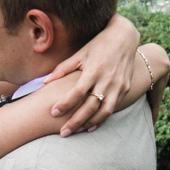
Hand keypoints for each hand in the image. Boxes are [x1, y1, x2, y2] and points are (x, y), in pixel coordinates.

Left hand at [42, 13, 140, 135]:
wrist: (124, 37)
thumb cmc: (98, 45)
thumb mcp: (80, 54)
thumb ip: (63, 69)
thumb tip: (44, 82)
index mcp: (93, 70)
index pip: (77, 92)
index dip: (65, 103)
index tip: (53, 112)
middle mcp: (107, 80)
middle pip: (90, 106)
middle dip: (76, 121)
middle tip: (63, 133)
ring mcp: (118, 85)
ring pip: (104, 111)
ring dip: (90, 123)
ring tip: (77, 131)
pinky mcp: (125, 88)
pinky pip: (113, 108)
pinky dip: (102, 118)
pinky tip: (92, 125)